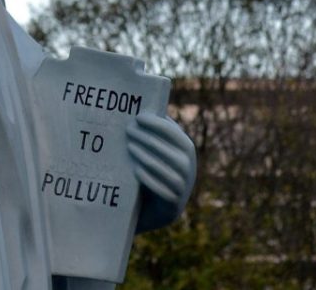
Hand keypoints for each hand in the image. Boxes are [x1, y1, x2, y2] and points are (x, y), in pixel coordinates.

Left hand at [127, 113, 195, 232]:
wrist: (158, 208)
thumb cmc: (157, 169)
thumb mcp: (161, 150)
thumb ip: (159, 132)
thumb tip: (145, 107)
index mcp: (187, 149)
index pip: (173, 133)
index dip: (156, 124)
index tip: (138, 116)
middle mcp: (189, 167)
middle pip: (165, 149)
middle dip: (145, 138)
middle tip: (127, 130)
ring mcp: (182, 186)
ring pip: (161, 168)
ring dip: (143, 156)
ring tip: (128, 147)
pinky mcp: (173, 203)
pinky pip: (160, 188)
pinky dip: (147, 178)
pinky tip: (135, 170)